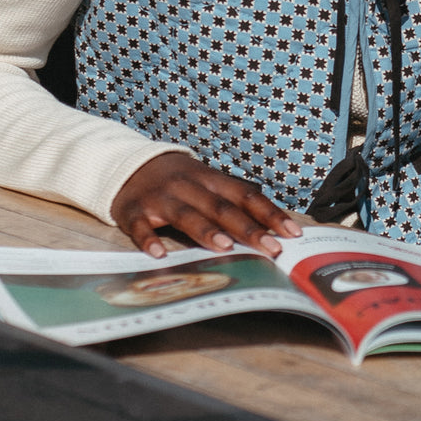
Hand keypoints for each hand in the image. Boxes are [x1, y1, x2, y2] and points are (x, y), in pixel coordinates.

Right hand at [111, 153, 301, 259]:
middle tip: (271, 248)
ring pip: (186, 214)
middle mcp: (187, 185)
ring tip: (225, 247)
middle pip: (220, 207)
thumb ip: (233, 201)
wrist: (128, 165)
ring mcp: (160, 198)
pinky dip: (148, 240)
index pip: (246, 195)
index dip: (270, 214)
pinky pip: (141, 227)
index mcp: (210, 178)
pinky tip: (159, 255)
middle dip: (248, 228)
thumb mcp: (206, 182)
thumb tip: (271, 225)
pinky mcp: (133, 210)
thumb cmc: (179, 181)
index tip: (292, 233)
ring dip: (206, 230)